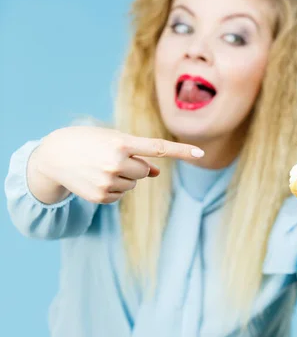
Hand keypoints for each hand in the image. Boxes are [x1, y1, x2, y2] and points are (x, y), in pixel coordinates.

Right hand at [33, 125, 204, 203]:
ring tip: (101, 167)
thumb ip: (137, 153)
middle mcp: (116, 162)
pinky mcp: (101, 196)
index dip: (181, 151)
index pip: (158, 147)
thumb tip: (157, 173)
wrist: (54, 156)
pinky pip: (120, 195)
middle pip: (145, 171)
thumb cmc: (87, 142)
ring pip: (134, 184)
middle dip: (135, 166)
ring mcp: (108, 181)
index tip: (200, 154)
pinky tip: (96, 179)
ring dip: (124, 177)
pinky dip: (113, 188)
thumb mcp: (111, 140)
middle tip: (113, 158)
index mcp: (121, 142)